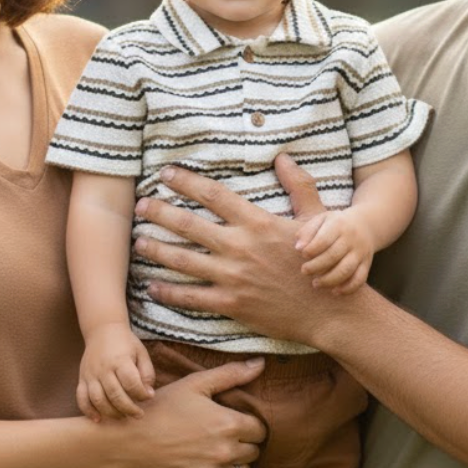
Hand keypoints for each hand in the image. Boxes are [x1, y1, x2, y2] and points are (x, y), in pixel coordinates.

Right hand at [77, 324, 155, 421]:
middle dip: (129, 409)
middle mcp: (103, 368)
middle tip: (139, 415)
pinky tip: (98, 419)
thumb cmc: (126, 344)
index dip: (141, 394)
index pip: (131, 383)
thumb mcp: (141, 353)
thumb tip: (148, 394)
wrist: (102, 330)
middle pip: (115, 395)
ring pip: (98, 399)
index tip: (148, 397)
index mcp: (120, 360)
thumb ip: (147, 373)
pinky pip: (81, 398)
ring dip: (111, 413)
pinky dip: (88, 411)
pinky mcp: (82, 379)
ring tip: (123, 417)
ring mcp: (90, 374)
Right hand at [120, 357, 267, 467]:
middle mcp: (225, 451)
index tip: (237, 421)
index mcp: (228, 423)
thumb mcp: (195, 383)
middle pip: (254, 451)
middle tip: (226, 436)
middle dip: (244, 443)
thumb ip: (231, 374)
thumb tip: (261, 363)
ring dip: (237, 464)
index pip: (260, 430)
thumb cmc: (162, 406)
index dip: (250, 424)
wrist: (130, 439)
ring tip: (220, 453)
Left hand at [135, 153, 331, 345]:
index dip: (185, 181)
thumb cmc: (322, 261)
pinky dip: (168, 292)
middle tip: (140, 205)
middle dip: (159, 212)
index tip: (165, 174)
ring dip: (156, 249)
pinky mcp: (231, 304)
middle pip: (188, 225)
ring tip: (138, 241)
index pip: (213, 194)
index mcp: (257, 222)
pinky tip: (152, 286)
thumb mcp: (317, 219)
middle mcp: (240, 247)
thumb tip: (283, 157)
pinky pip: (191, 297)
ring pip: (182, 260)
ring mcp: (233, 277)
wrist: (329, 310)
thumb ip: (299, 185)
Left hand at [295, 210, 373, 292]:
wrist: (366, 225)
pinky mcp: (366, 264)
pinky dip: (348, 288)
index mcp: (338, 226)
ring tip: (315, 284)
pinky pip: (359, 279)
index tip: (303, 254)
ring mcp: (360, 253)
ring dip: (329, 280)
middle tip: (304, 271)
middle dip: (316, 266)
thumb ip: (308, 231)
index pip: (324, 239)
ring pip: (346, 270)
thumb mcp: (322, 220)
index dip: (312, 249)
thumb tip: (298, 248)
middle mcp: (351, 239)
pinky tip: (335, 291)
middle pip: (333, 256)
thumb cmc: (336, 224)